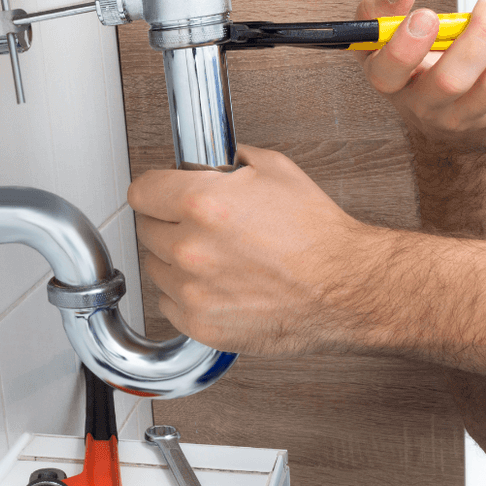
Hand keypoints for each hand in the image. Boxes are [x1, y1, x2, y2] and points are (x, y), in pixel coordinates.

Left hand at [128, 144, 383, 356]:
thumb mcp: (274, 170)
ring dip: (174, 260)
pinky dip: (186, 294)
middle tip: (198, 225)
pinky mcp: (201, 324)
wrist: (344, 287)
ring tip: (214, 256)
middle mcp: (190, 248)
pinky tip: (216, 283)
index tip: (160, 194)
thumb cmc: (316, 234)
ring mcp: (193, 291)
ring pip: (155, 268)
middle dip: (167, 222)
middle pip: (145, 229)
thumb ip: (228, 161)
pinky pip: (169, 304)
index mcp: (201, 203)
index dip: (155, 189)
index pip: (141, 192)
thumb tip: (206, 162)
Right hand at [357, 0, 485, 155]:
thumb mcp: (382, 45)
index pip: (390, 71)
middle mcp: (429, 105)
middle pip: (453, 80)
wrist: (450, 130)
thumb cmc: (417, 72)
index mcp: (392, 83)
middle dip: (480, 36)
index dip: (406, 47)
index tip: (427, 15)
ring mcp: (471, 114)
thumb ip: (380, 13)